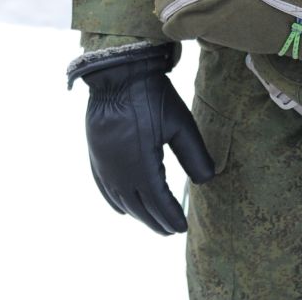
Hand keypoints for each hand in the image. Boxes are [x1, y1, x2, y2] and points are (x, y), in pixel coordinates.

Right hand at [69, 44, 213, 235]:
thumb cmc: (151, 95)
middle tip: (170, 230)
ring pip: (121, 200)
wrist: (117, 72)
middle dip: (155, 221)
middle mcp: (119, 169)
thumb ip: (194, 154)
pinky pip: (104, 187)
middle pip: (138, 206)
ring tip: (153, 221)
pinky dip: (116, 201)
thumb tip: (206, 181)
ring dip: (138, 214)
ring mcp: (103, 163)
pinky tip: (124, 208)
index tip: (182, 227)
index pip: (158, 202)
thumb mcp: (179, 122)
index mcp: (141, 163)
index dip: (170, 217)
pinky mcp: (95, 154)